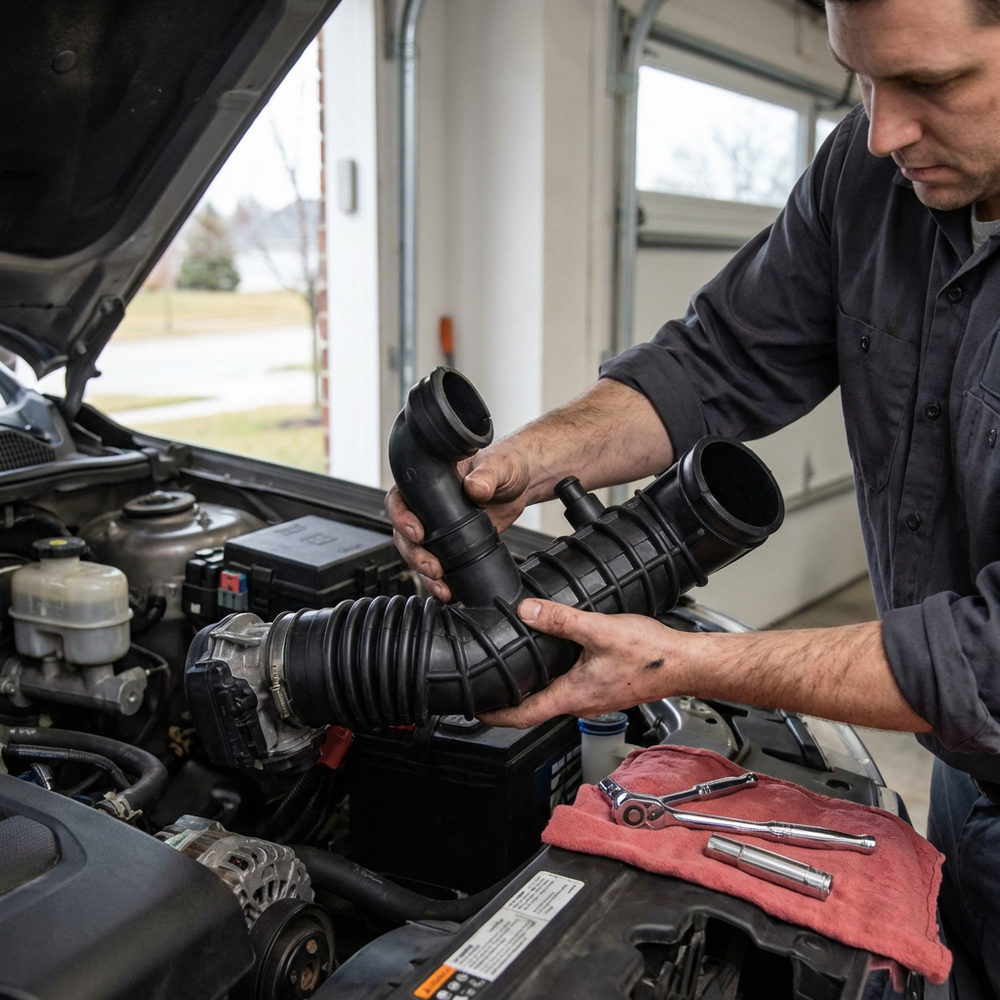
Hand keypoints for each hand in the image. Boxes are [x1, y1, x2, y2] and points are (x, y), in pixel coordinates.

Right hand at [386, 439, 534, 600]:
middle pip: (404, 534)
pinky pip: (439, 565)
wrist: (521, 484)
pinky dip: (440, 581)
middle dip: (414, 554)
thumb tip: (476, 488)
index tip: (417, 532)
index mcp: (429, 481)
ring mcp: (439, 528)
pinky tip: (449, 591)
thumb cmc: (505, 464)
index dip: (401, 517)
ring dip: (424, 572)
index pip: (400, 499)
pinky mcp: (453, 545)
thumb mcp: (498, 464)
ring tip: (440, 585)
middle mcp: (428, 506)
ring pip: (418, 553)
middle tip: (432, 566)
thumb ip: (487, 474)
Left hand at [478, 599, 685, 727]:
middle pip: (535, 709)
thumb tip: (527, 612)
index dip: (495, 715)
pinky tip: (556, 659)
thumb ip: (560, 620)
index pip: (523, 716)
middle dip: (509, 701)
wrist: (685, 663)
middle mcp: (582, 703)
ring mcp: (595, 699)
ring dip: (533, 689)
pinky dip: (554, 679)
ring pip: (554, 698)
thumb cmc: (651, 656)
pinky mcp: (606, 689)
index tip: (475, 710)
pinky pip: (572, 689)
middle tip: (488, 687)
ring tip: (515, 672)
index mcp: (573, 695)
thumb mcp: (599, 630)